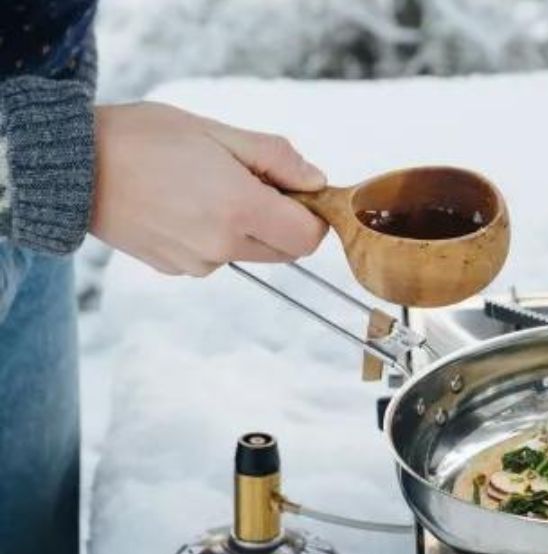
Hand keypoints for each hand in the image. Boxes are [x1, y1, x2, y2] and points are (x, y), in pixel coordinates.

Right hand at [90, 102, 329, 275]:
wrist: (73, 167)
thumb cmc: (142, 139)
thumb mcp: (215, 132)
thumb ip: (274, 158)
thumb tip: (317, 181)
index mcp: (239, 208)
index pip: (308, 238)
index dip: (313, 216)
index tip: (300, 194)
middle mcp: (223, 245)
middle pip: (285, 251)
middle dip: (282, 221)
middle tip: (251, 182)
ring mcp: (199, 263)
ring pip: (250, 254)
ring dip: (245, 228)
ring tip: (205, 189)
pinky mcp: (178, 270)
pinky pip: (216, 258)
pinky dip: (214, 236)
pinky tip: (182, 207)